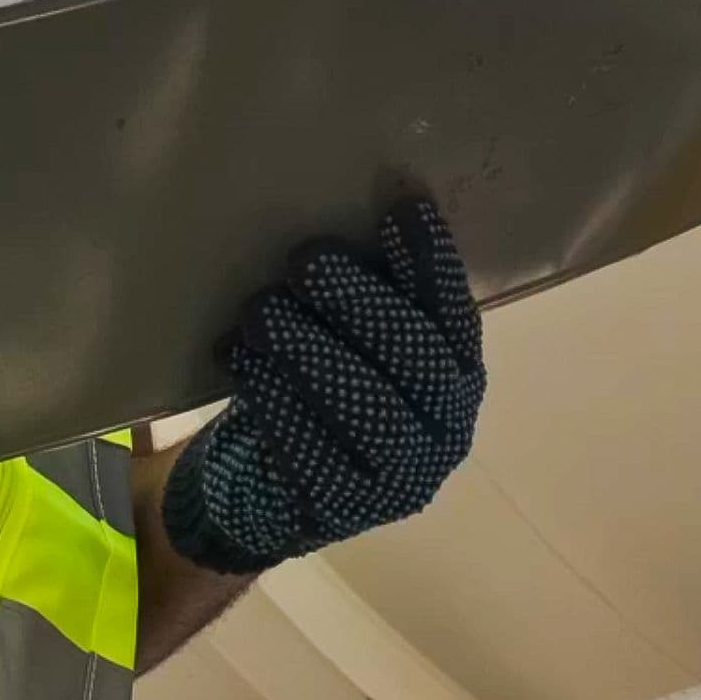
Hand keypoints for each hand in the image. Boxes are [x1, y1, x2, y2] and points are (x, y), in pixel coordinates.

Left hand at [160, 199, 484, 573]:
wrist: (276, 495)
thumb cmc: (320, 393)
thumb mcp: (350, 340)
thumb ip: (363, 291)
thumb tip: (361, 193)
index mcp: (458, 376)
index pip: (454, 311)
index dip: (431, 259)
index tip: (400, 204)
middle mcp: (446, 429)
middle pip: (415, 357)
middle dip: (360, 302)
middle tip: (305, 261)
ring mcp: (401, 476)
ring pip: (367, 406)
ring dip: (310, 349)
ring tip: (262, 310)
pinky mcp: (345, 506)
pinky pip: (311, 447)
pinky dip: (273, 395)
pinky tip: (242, 360)